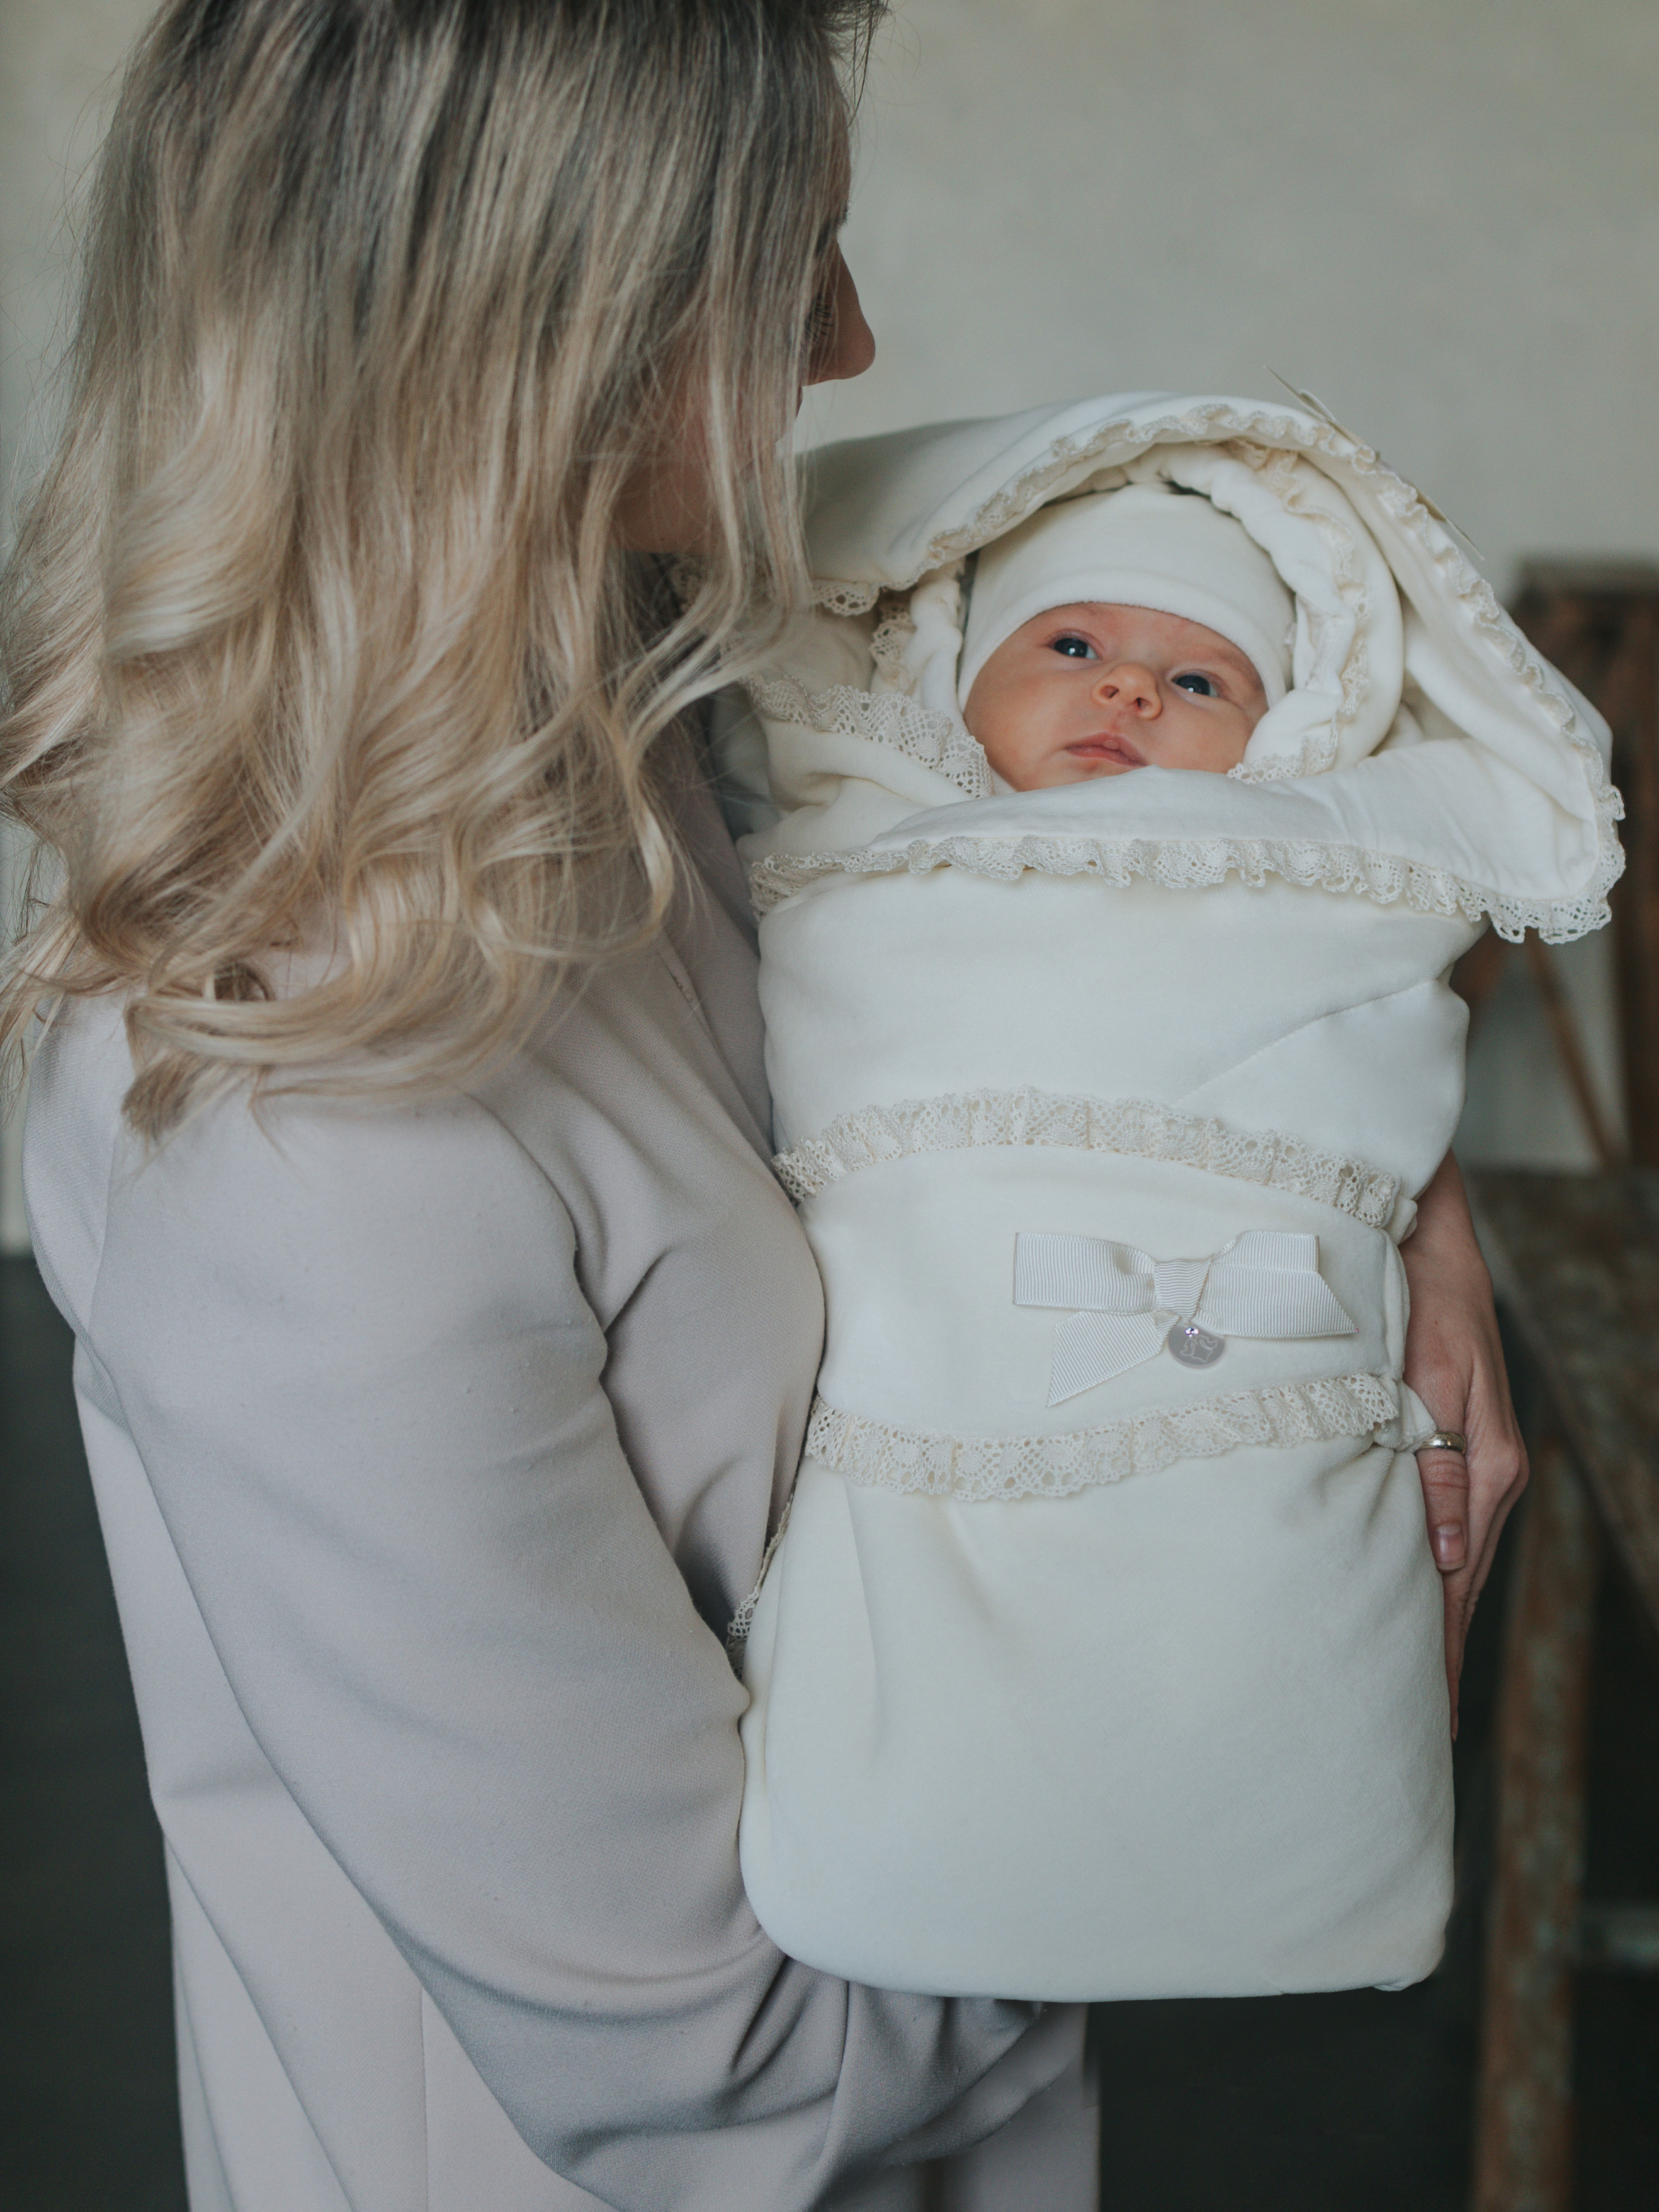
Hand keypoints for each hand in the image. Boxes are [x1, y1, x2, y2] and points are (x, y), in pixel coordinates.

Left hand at [1400, 1152, 1527, 1734]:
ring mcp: (1479, 1469)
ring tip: (1419, 1695)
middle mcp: (1490, 1480)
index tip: (1429, 1722)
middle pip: (1460, 1592)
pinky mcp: (1460, 1452)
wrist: (1427, 1245)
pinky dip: (1434, 1581)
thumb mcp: (1430, 1379)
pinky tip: (1420, 1607)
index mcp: (1485, 1472)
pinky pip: (1448, 1536)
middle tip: (1422, 1736)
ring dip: (1437, 1628)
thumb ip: (1441, 1470)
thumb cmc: (1417, 1302)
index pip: (1457, 1588)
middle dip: (1443, 1663)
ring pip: (1454, 1569)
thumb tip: (1448, 1556)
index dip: (1441, 1657)